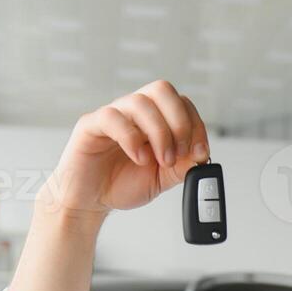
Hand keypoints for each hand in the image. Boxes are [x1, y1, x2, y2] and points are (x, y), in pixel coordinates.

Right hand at [38, 79, 210, 218]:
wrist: (90, 201)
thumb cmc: (121, 184)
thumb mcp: (162, 179)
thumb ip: (182, 166)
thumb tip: (201, 155)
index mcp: (154, 120)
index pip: (181, 103)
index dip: (195, 124)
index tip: (199, 152)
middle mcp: (134, 113)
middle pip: (162, 89)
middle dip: (179, 121)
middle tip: (179, 152)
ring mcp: (113, 115)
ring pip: (140, 102)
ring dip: (158, 133)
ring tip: (159, 161)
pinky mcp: (90, 125)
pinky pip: (111, 117)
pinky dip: (131, 138)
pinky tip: (138, 159)